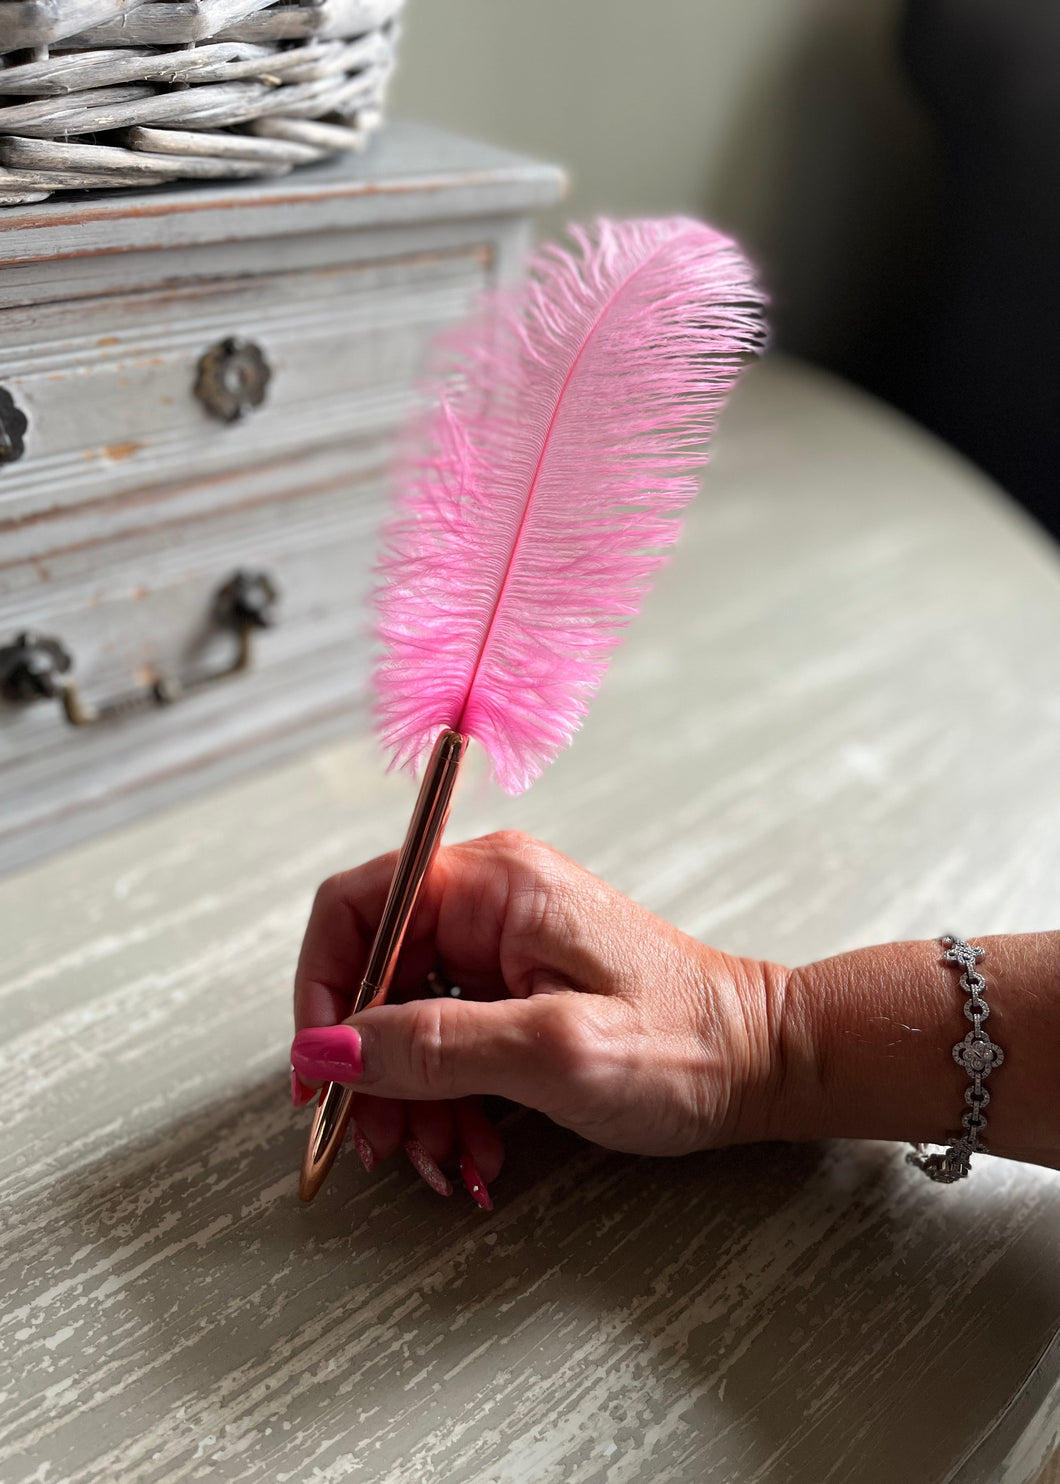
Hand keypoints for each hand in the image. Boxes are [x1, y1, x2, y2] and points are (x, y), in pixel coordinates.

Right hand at [291, 832, 786, 1205]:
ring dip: (411, 1099)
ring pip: (405, 1018)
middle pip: (375, 974)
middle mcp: (490, 900)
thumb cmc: (687, 1045)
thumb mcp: (554, 1053)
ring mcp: (503, 943)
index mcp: (494, 885)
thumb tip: (328, 1049)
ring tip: (447, 1160)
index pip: (357, 907)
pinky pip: (447, 1038)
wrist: (764, 1063)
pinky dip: (447, 1099)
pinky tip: (475, 1147)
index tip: (320, 1074)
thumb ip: (434, 1046)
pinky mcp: (517, 984)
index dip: (321, 990)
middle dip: (373, 1069)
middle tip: (387, 1145)